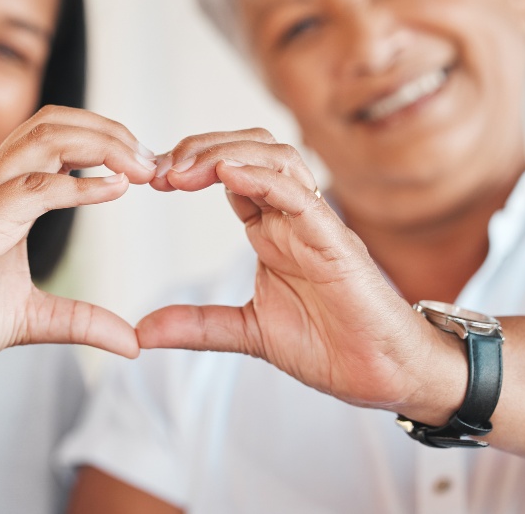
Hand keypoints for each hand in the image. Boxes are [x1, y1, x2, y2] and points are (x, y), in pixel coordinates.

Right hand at [0, 105, 157, 382]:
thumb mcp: (33, 320)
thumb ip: (81, 321)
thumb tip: (132, 341)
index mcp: (4, 198)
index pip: (57, 140)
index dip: (105, 143)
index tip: (147, 169)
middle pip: (54, 123)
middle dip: (109, 131)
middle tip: (152, 160)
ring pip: (42, 139)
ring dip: (100, 144)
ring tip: (139, 167)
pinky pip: (32, 188)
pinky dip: (78, 184)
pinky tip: (113, 189)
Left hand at [139, 129, 465, 421]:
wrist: (381, 375)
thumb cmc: (329, 345)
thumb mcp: (245, 332)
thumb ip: (197, 325)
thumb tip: (143, 331)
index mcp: (271, 230)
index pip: (228, 173)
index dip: (189, 167)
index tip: (150, 179)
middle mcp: (292, 217)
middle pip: (249, 150)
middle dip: (202, 148)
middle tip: (160, 169)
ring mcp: (314, 224)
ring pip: (275, 158)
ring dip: (226, 154)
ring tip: (184, 169)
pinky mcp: (335, 241)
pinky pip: (300, 195)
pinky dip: (264, 178)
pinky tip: (228, 173)